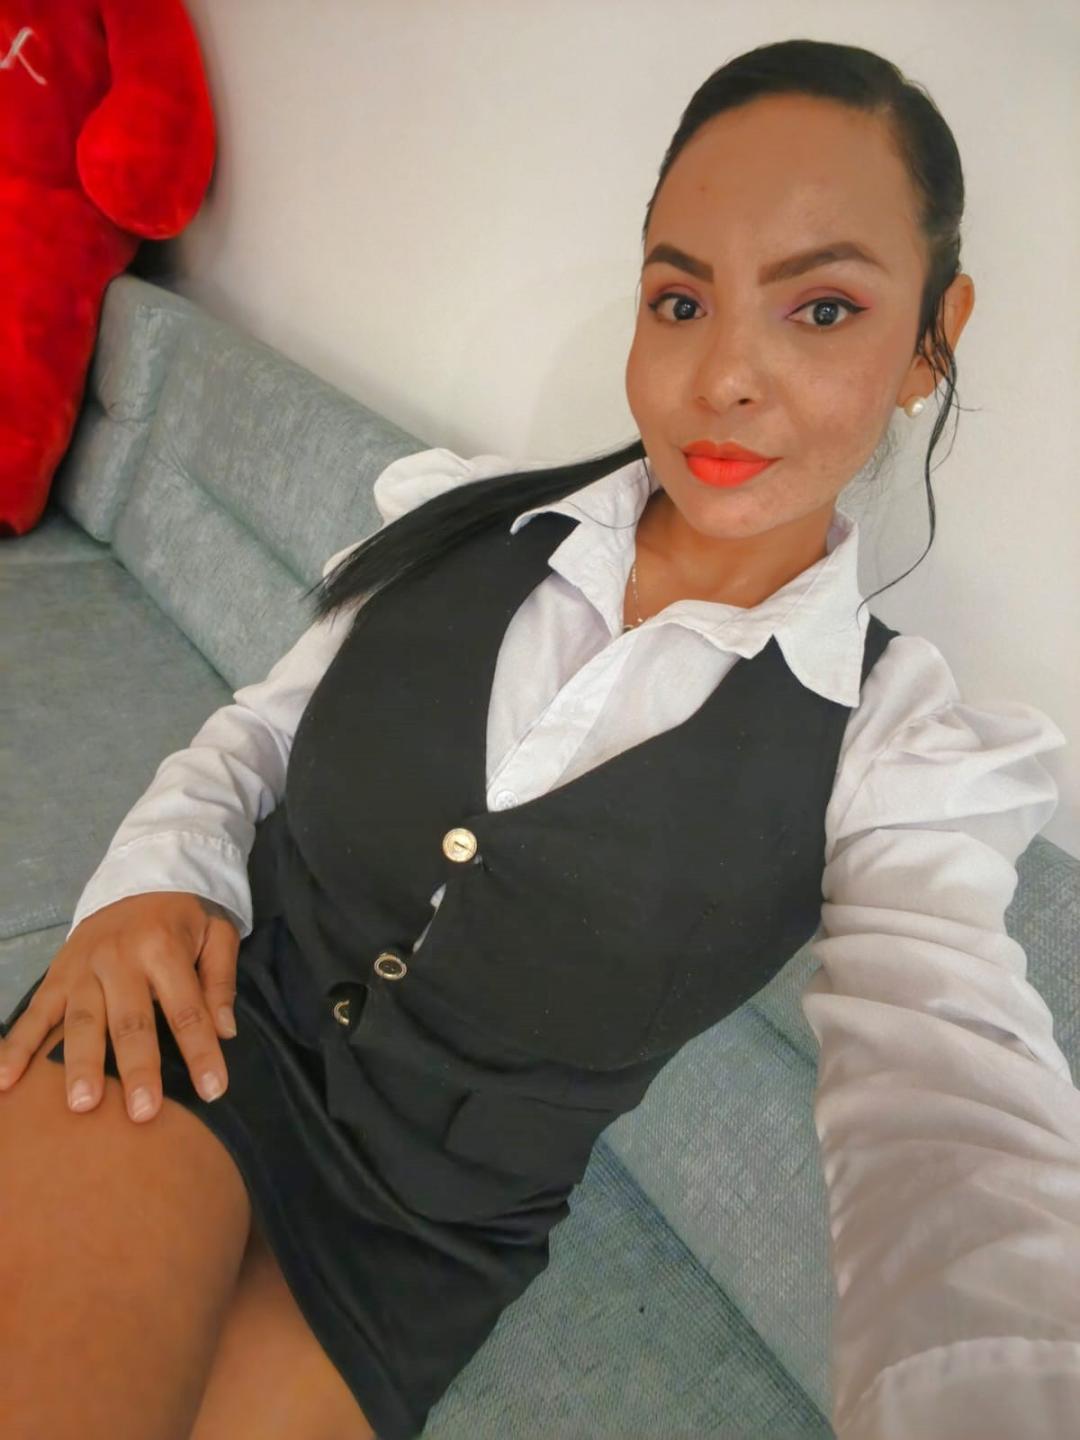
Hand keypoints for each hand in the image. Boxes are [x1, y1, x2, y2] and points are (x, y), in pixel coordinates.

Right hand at [0, 891, 240, 1122]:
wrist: (140, 875)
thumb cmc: (184, 916)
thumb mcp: (218, 933)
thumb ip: (221, 981)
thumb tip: (226, 1031)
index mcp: (163, 947)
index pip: (187, 1008)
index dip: (201, 1051)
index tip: (214, 1090)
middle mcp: (119, 958)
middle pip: (130, 1021)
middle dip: (137, 1068)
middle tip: (143, 1112)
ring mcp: (82, 969)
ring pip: (82, 1022)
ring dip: (81, 1065)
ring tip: (82, 1106)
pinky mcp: (56, 976)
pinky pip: (34, 1014)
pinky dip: (17, 1047)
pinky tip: (6, 1081)